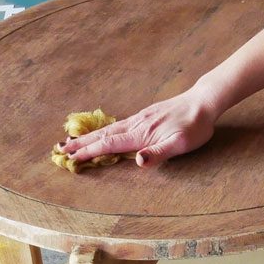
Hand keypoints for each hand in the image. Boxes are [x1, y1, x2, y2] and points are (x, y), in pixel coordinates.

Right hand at [59, 89, 218, 168]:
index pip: (109, 144)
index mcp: (140, 134)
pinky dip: (103, 129)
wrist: (203, 102)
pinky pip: (118, 124)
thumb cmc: (194, 126)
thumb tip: (138, 161)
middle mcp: (135, 124)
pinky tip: (102, 132)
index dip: (89, 151)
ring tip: (73, 140)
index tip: (71, 158)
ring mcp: (139, 118)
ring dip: (89, 136)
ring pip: (108, 128)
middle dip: (81, 143)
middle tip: (60, 148)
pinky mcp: (145, 115)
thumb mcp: (180, 144)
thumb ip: (158, 153)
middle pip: (103, 134)